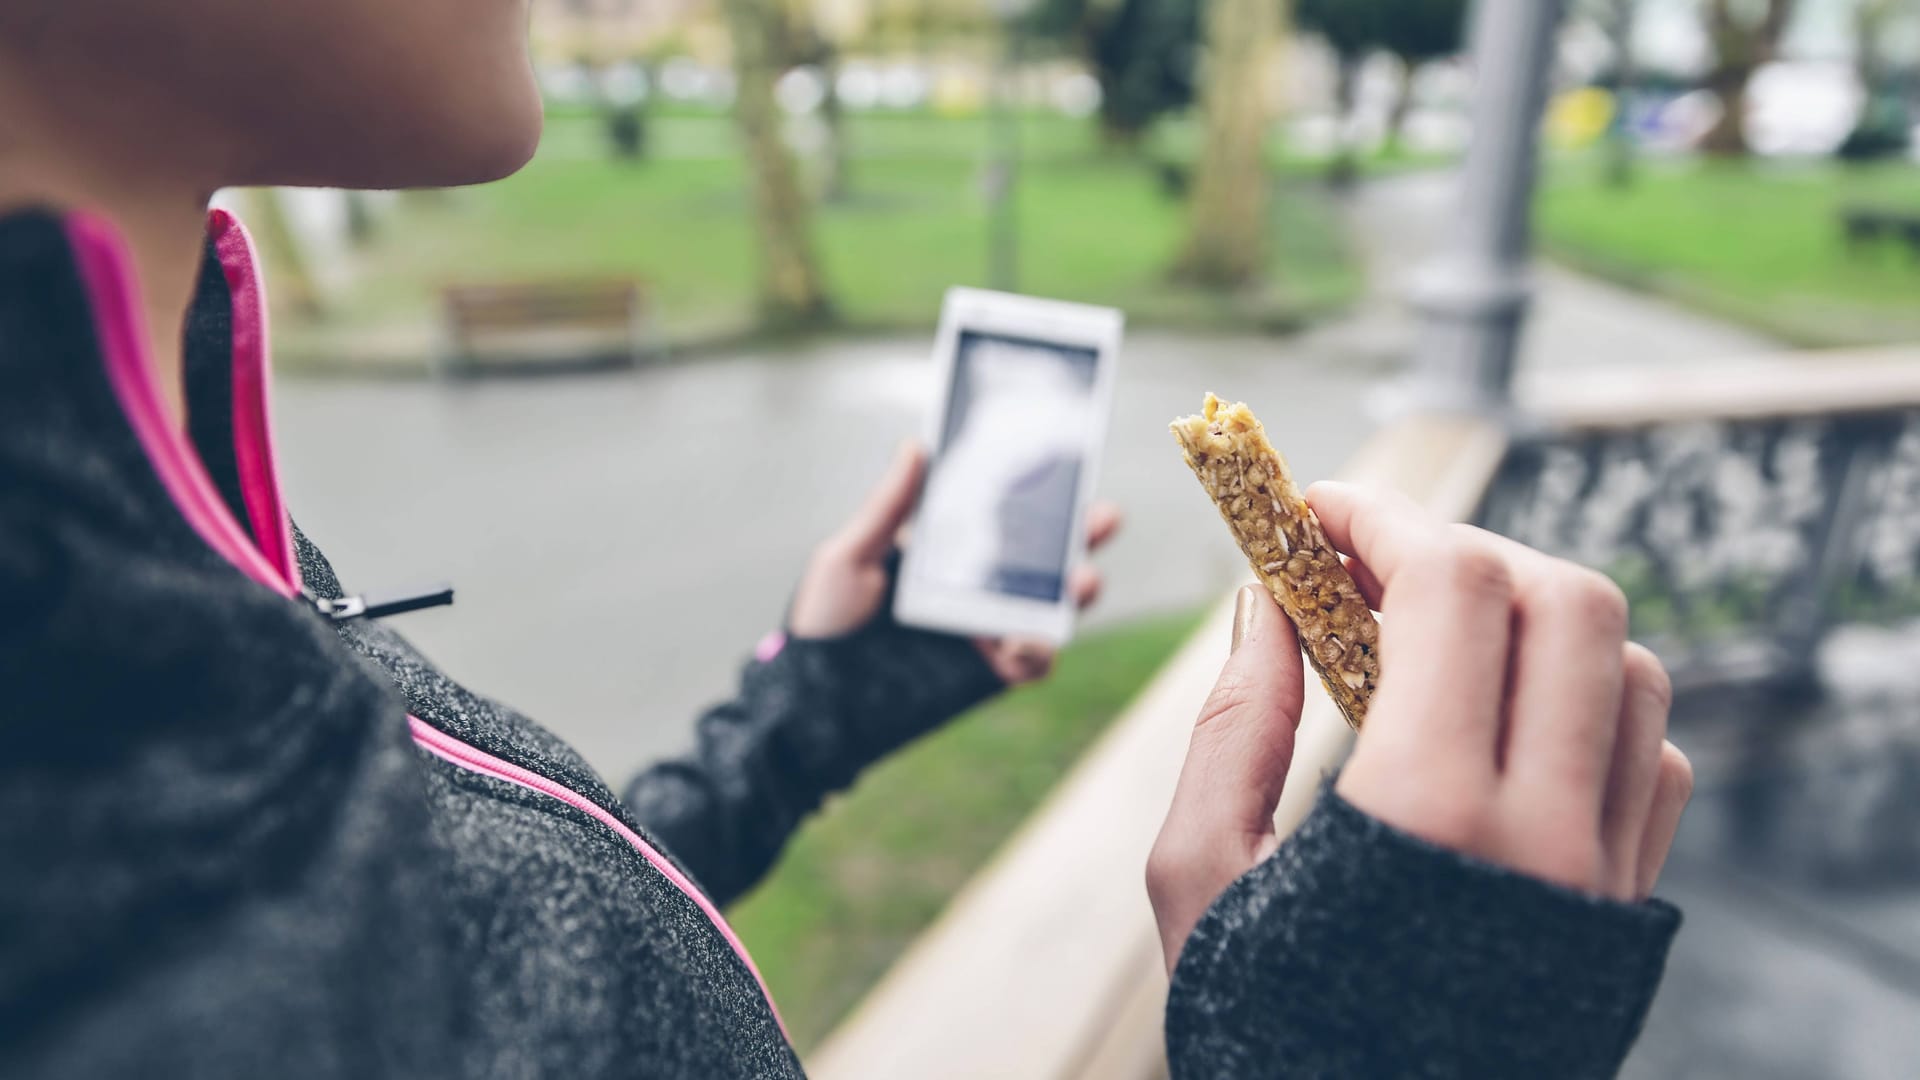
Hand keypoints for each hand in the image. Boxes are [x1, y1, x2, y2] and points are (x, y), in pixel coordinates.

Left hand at [787, 442, 1122, 685]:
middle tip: (1104, 516)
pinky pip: (1031, 661)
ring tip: (1083, 580)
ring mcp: (985, 630)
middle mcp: (975, 587)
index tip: (1068, 466)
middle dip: (1080, 536)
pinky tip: (1027, 640)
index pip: (1002, 516)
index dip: (1039, 494)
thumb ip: (888, 506)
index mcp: (948, 551)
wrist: (812, 702)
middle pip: (1041, 557)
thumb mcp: (849, 555)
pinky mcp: (988, 674)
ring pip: (1048, 606)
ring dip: (1074, 592)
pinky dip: (1039, 651)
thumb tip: (916, 444)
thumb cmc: (823, 622)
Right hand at [1146, 481, 1691, 970]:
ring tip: (1430, 634)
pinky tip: (1496, 720)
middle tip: (1364, 563)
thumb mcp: (1199, 877)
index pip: (1452, 591)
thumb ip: (1233, 722)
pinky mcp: (1625, 910)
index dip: (1382, 519)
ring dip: (1527, 613)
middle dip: (1456, 549)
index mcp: (1426, 818)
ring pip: (1626, 665)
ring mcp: (1603, 874)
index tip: (1313, 512)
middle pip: (1560, 599)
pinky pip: (1648, 756)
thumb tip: (1262, 595)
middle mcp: (1544, 835)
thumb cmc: (1256, 1030)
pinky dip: (1581, 699)